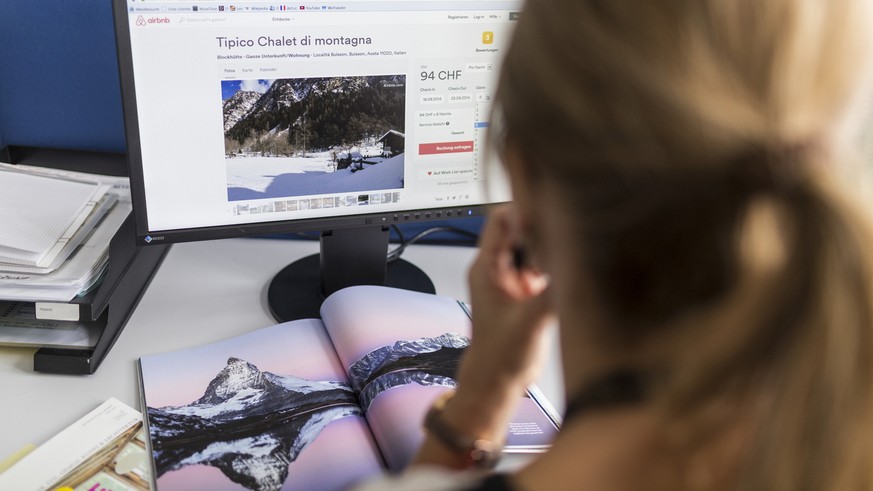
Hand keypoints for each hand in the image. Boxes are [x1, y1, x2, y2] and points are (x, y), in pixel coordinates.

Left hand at [460, 204, 553, 396]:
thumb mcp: (529, 324)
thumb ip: (552, 294)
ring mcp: (514, 278)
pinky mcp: (528, 291)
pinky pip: (544, 265)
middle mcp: (499, 269)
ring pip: (535, 246)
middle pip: (522, 228)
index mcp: (487, 268)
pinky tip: (572, 270)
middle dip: (546, 227)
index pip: (501, 220)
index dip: (525, 210)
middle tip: (568, 234)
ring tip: (571, 252)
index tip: (550, 210)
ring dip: (554, 247)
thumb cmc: (497, 358)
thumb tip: (576, 268)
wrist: (495, 383)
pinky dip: (558, 264)